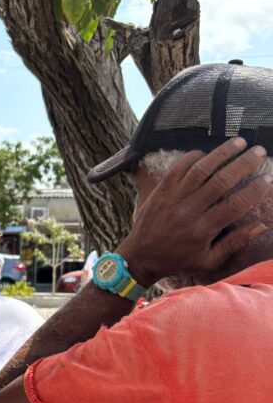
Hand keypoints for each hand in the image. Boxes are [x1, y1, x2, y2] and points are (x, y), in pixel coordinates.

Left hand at [119, 138, 272, 285]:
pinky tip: (209, 152)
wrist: (141, 257)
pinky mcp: (161, 190)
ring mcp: (174, 198)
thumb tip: (261, 226)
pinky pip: (179, 167)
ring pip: (201, 169)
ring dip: (222, 153)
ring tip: (240, 142)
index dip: (254, 190)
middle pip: (221, 181)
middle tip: (259, 152)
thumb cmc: (178, 260)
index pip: (234, 205)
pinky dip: (194, 156)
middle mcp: (189, 210)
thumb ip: (234, 243)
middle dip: (243, 164)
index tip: (267, 179)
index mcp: (203, 229)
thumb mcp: (208, 260)